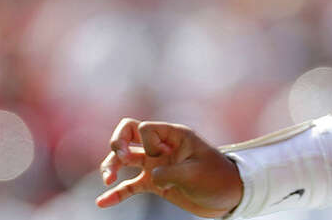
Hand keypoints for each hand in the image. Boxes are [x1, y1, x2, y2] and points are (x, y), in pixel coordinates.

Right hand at [96, 118, 243, 217]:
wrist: (228, 197)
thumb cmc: (218, 179)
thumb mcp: (196, 174)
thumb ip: (169, 172)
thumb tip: (150, 176)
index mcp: (176, 137)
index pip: (146, 128)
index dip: (146, 142)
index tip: (161, 156)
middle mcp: (163, 147)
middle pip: (129, 134)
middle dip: (117, 143)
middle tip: (120, 158)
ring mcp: (157, 165)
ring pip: (125, 159)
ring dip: (110, 166)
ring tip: (108, 179)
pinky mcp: (155, 183)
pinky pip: (130, 186)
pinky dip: (116, 194)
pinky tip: (102, 202)